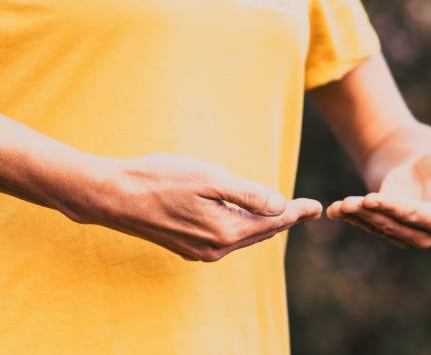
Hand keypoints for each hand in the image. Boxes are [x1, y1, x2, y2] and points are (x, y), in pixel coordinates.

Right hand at [62, 153, 321, 261]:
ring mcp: (199, 250)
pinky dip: (242, 228)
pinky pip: (226, 239)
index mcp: (225, 231)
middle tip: (305, 209)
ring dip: (264, 225)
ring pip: (243, 237)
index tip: (316, 207)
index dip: (297, 212)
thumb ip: (247, 194)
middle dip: (284, 219)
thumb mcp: (209, 179)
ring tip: (282, 214)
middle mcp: (215, 248)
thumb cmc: (160, 179)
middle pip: (261, 233)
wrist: (114, 196)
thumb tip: (280, 205)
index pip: (273, 222)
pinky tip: (245, 219)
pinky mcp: (186, 247)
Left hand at [327, 144, 430, 248]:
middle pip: (395, 224)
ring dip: (357, 216)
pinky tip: (334, 210)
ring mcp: (404, 233)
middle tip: (350, 201)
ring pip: (378, 226)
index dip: (397, 208)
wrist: (425, 166)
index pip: (419, 216)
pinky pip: (368, 224)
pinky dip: (350, 217)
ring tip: (339, 204)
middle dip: (372, 214)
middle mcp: (425, 233)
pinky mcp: (386, 227)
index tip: (374, 198)